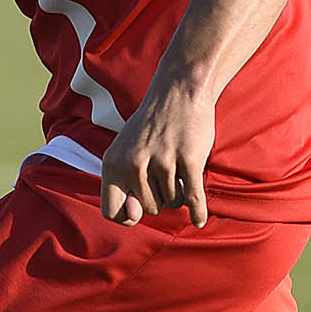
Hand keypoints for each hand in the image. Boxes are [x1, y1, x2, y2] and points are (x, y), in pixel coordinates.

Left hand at [101, 79, 215, 226]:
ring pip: (173, 203)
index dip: (126, 216)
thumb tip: (133, 215)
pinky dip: (198, 212)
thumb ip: (123, 182)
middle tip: (165, 171)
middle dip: (161, 198)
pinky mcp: (188, 160)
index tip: (138, 208)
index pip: (111, 211)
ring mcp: (161, 162)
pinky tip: (199, 220)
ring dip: (179, 191)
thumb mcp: (125, 149)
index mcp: (113, 163)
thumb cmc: (153, 125)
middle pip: (150, 209)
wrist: (178, 91)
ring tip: (178, 167)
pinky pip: (193, 199)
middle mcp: (133, 164)